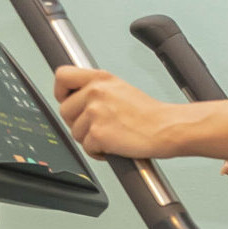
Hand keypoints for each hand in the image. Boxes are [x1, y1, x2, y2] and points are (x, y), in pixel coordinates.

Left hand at [54, 66, 176, 158]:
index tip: (68, 100)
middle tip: (97, 126)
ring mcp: (95, 113)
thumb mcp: (120, 89)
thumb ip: (96, 89)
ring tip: (110, 136)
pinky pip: (86, 148)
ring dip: (90, 139)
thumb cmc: (149, 114)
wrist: (167, 128)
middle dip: (78, 123)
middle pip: (65, 111)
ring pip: (75, 132)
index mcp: (100, 79)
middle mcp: (95, 92)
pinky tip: (113, 147)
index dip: (61, 91)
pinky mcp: (98, 134)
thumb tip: (76, 98)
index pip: (62, 76)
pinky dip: (98, 152)